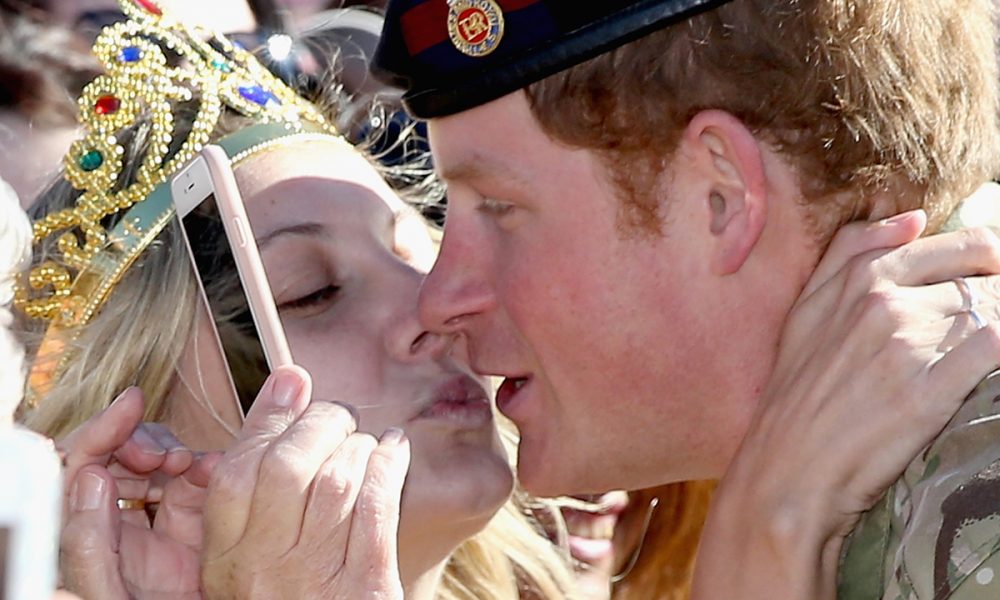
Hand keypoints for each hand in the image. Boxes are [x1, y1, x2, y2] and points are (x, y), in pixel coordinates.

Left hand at [58, 388, 217, 599]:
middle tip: (166, 455)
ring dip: (176, 452)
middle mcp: (116, 524)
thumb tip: (87, 482)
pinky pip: (196, 477)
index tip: (130, 406)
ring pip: (157, 461)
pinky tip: (215, 475)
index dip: (99, 431)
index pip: (77, 468)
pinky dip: (208, 467)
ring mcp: (156, 520)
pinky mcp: (193, 520)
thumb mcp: (111, 596)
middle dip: (140, 441)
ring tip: (191, 467)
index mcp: (85, 538)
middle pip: (115, 456)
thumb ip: (90, 545)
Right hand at [201, 365, 410, 599]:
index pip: (235, 471)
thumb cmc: (288, 597)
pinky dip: (389, 467)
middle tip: (338, 415)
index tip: (292, 380)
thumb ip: (255, 485)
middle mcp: (264, 568)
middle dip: (320, 424)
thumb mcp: (249, 557)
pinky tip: (396, 449)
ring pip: (336, 482)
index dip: (267, 415)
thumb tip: (287, 381)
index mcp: (226, 559)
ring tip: (367, 439)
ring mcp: (315, 578)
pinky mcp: (366, 586)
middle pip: (287, 467)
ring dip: (358, 445)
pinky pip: (377, 509)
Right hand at [693, 211, 999, 599]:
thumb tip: (912, 220)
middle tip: (978, 328)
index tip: (992, 280)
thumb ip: (849, 255)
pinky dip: (997, 351)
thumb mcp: (805, 313)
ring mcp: (905, 343)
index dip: (985, 261)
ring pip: (990, 311)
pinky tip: (985, 372)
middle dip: (996, 297)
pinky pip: (994, 347)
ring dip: (992, 330)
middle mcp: (881, 301)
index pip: (952, 245)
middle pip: (981, 278)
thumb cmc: (795, 397)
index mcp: (856, 279)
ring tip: (964, 362)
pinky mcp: (929, 390)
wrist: (787, 471)